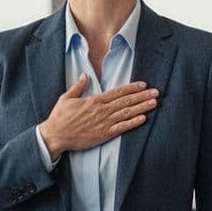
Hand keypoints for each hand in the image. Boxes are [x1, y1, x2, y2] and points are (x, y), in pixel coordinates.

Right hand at [37, 76, 158, 159]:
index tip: (143, 84)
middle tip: (156, 92)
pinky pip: (122, 127)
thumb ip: (78, 87)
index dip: (132, 88)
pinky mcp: (103, 134)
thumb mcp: (66, 98)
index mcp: (94, 100)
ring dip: (142, 107)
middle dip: (142, 95)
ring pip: (127, 113)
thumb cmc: (60, 117)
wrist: (55, 135)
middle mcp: (102, 110)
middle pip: (126, 101)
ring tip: (154, 103)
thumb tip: (84, 75)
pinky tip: (143, 118)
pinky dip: (133, 123)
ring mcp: (104, 122)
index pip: (118, 92)